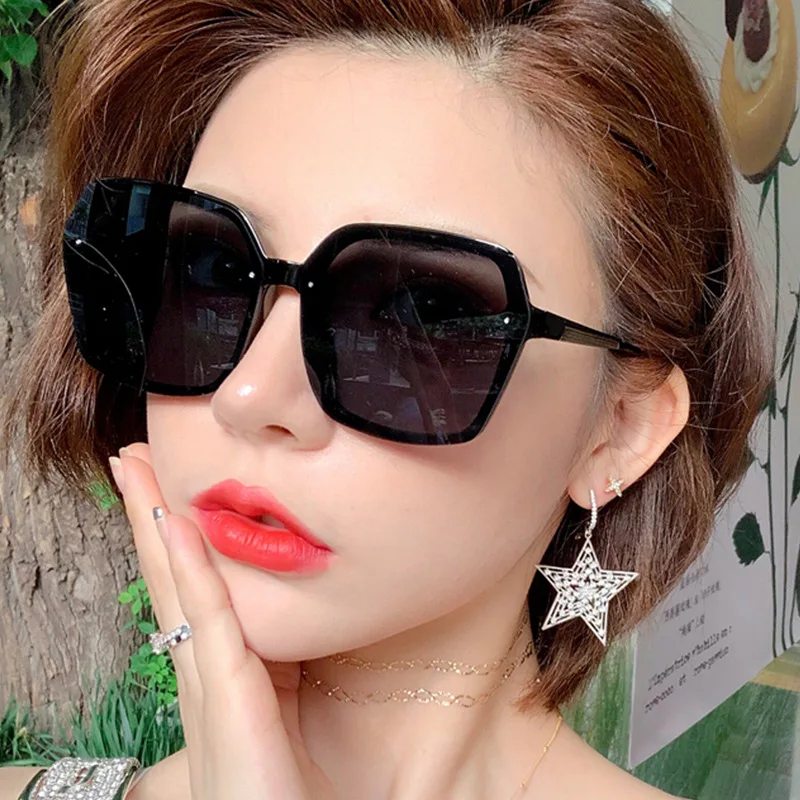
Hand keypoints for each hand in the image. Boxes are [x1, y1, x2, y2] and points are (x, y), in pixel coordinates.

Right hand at [114, 443, 338, 799]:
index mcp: (215, 666)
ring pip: (177, 583)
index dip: (170, 535)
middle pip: (169, 573)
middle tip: (131, 460)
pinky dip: (190, 568)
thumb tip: (295, 616)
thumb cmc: (282, 782)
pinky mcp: (228, 694)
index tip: (161, 487)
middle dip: (150, 513)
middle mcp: (200, 665)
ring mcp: (207, 679)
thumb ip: (283, 660)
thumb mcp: (286, 702)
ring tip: (136, 470)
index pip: (186, 585)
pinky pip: (207, 618)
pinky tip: (177, 525)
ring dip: (156, 522)